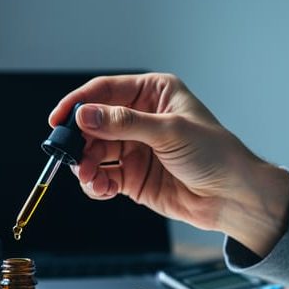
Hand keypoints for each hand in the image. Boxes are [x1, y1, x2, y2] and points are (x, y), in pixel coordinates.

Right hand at [50, 73, 288, 256]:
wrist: (230, 197)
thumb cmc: (214, 154)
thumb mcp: (169, 131)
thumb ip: (123, 124)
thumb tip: (85, 115)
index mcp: (152, 95)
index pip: (105, 92)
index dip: (78, 103)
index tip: (58, 118)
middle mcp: (138, 120)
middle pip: (93, 125)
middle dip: (79, 141)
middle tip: (70, 154)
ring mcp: (133, 149)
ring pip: (94, 153)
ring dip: (85, 166)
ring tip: (88, 176)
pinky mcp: (131, 176)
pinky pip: (102, 177)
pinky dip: (95, 184)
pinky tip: (100, 188)